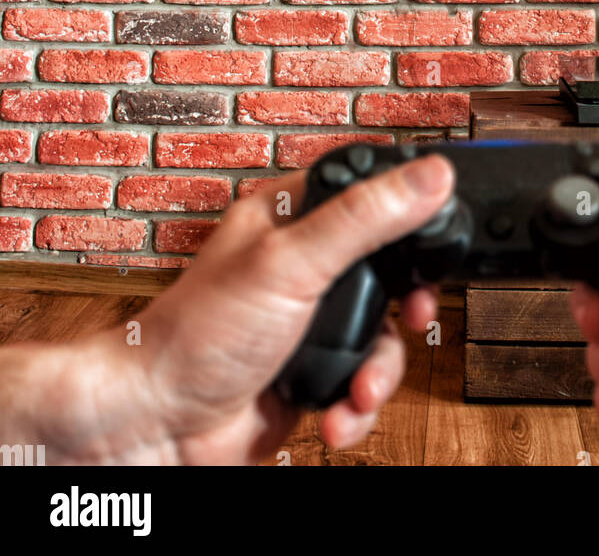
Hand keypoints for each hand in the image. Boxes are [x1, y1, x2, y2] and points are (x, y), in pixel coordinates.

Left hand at [2, 153, 454, 465]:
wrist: (160, 425)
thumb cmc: (198, 332)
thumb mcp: (292, 262)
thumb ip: (365, 218)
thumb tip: (429, 175)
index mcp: (290, 216)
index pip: (366, 193)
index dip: (407, 212)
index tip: (435, 234)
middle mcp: (301, 264)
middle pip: (386, 269)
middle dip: (404, 304)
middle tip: (413, 314)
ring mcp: (307, 320)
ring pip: (381, 333)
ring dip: (379, 370)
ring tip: (359, 389)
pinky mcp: (311, 371)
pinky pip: (361, 381)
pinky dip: (356, 404)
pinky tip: (337, 413)